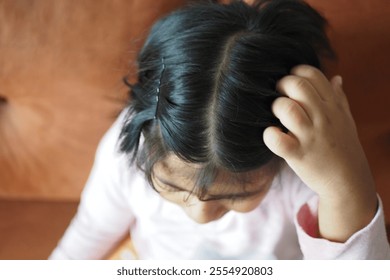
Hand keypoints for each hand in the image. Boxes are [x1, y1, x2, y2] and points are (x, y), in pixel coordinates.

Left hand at [263, 65, 376, 240]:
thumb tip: (336, 77)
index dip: (296, 72)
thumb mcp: (346, 119)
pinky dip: (270, 135)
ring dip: (276, 108)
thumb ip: (339, 98)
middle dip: (281, 85)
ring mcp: (310, 136)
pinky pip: (278, 140)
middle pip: (297, 86)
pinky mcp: (299, 154)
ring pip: (287, 109)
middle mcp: (322, 117)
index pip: (312, 74)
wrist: (348, 181)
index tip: (290, 84)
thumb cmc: (343, 147)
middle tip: (278, 96)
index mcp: (332, 106)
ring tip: (276, 116)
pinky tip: (272, 135)